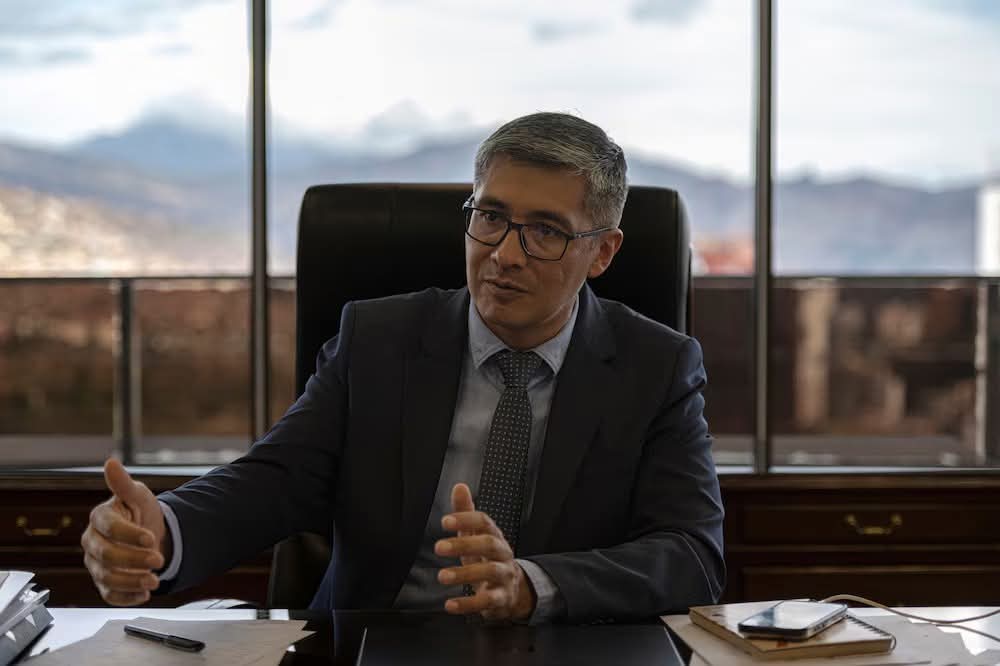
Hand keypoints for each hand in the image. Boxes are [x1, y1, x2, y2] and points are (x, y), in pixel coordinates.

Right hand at [80, 459, 169, 605]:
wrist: (150, 535)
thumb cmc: (140, 513)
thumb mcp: (138, 495)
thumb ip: (124, 484)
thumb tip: (111, 462)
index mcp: (99, 518)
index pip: (110, 528)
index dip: (130, 534)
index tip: (150, 538)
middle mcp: (93, 542)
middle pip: (106, 556)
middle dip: (134, 560)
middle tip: (158, 560)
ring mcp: (96, 564)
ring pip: (107, 577)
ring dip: (132, 581)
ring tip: (155, 580)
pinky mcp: (104, 583)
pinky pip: (110, 595)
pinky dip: (127, 597)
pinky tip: (144, 594)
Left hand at [435, 483, 535, 621]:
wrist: (512, 589)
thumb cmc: (488, 558)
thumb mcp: (476, 535)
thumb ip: (466, 512)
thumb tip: (459, 486)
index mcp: (494, 535)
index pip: (484, 522)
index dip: (466, 519)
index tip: (444, 521)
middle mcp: (502, 554)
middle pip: (489, 544)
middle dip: (464, 545)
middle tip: (439, 547)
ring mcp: (504, 576)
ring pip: (490, 572)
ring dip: (465, 574)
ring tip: (442, 576)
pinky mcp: (502, 599)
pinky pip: (488, 601)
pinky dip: (469, 604)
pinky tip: (450, 604)